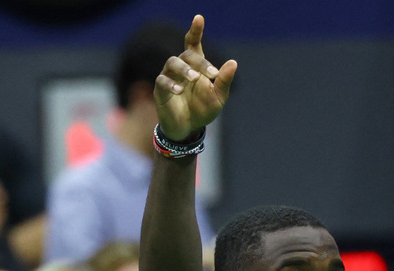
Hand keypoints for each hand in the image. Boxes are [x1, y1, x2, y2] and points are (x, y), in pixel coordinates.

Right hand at [153, 15, 236, 141]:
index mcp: (196, 66)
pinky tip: (179, 90)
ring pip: (172, 63)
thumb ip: (224, 80)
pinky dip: (170, 84)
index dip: (195, 31)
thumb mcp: (219, 97)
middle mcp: (182, 68)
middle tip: (211, 73)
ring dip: (184, 69)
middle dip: (199, 62)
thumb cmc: (203, 110)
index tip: (199, 18)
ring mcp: (169, 78)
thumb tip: (233, 62)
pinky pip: (161, 81)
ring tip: (193, 78)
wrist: (189, 129)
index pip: (193, 44)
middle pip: (186, 55)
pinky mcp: (160, 90)